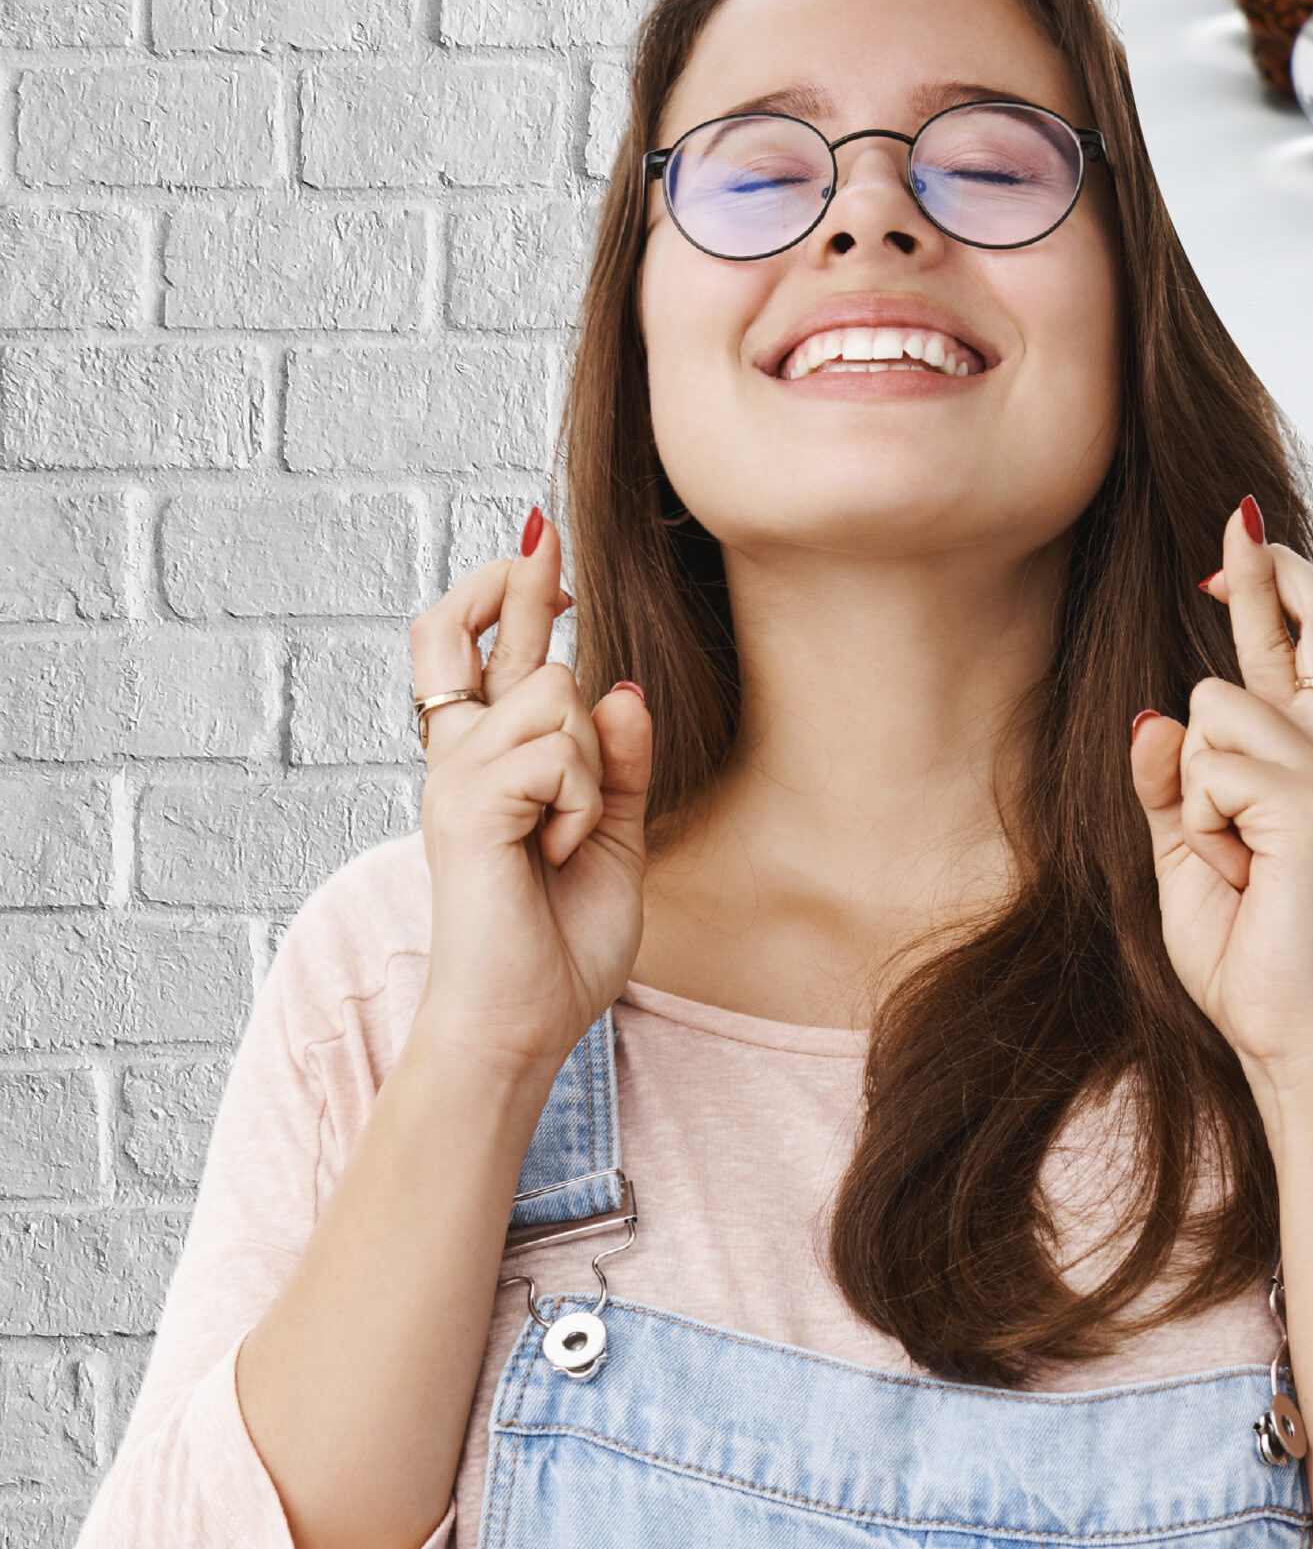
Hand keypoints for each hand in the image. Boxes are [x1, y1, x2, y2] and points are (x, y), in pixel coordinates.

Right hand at [408, 508, 652, 1094]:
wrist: (525, 1020)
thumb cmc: (560, 940)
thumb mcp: (614, 837)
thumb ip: (618, 766)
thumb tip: (621, 686)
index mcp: (488, 763)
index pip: (473, 653)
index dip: (502, 594)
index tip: (543, 550)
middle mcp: (458, 758)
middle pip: (462, 629)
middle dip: (514, 581)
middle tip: (545, 528)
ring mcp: (454, 777)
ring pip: (554, 695)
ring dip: (590, 770)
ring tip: (568, 840)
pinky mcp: (466, 805)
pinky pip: (558, 755)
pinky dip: (582, 806)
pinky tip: (556, 855)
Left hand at [1129, 498, 1312, 1107]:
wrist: (1294, 1031)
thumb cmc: (1248, 951)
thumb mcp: (1184, 854)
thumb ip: (1170, 783)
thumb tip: (1151, 713)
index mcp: (1306, 764)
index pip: (1302, 651)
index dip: (1274, 588)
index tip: (1238, 543)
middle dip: (1268, 570)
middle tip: (1236, 521)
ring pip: (1213, 710)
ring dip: (1195, 788)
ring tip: (1228, 861)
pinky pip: (1211, 768)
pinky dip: (1203, 823)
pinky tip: (1238, 872)